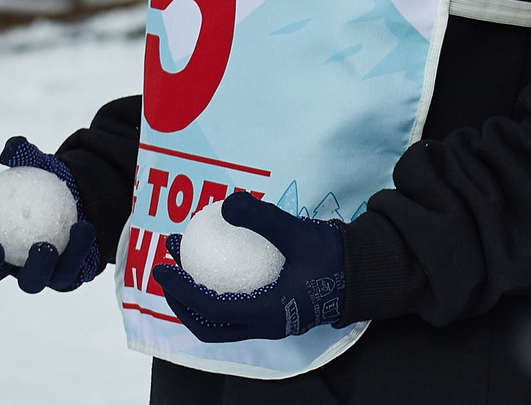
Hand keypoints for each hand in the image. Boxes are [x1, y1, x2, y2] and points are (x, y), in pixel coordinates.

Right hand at [0, 136, 106, 293]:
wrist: (87, 195)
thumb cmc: (49, 182)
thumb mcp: (38, 165)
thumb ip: (24, 155)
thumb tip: (13, 148)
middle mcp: (8, 262)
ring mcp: (36, 274)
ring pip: (30, 282)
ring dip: (35, 266)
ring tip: (44, 247)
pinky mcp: (65, 277)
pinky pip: (68, 270)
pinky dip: (76, 249)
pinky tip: (83, 228)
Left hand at [154, 194, 348, 343]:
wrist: (366, 274)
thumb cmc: (333, 258)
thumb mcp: (297, 233)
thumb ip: (263, 219)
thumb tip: (227, 203)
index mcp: (264, 313)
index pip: (209, 307)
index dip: (181, 288)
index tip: (163, 265)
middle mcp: (263, 326)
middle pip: (208, 325)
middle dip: (181, 300)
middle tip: (169, 269)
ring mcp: (270, 323)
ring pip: (221, 323)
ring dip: (198, 299)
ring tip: (189, 265)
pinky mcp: (277, 314)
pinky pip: (237, 313)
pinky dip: (219, 296)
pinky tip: (220, 267)